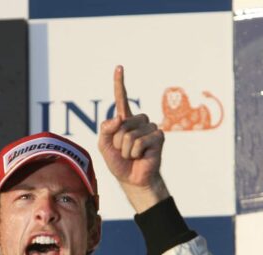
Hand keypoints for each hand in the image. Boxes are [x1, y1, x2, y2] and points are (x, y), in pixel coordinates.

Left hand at [98, 65, 168, 212]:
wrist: (132, 179)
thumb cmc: (119, 162)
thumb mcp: (104, 145)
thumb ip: (106, 129)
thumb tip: (120, 118)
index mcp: (124, 120)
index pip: (121, 98)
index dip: (120, 83)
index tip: (119, 67)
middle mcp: (138, 121)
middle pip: (121, 124)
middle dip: (117, 141)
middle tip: (124, 151)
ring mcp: (150, 128)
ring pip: (129, 134)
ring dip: (126, 150)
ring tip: (132, 155)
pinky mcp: (158, 137)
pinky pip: (140, 142)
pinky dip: (136, 153)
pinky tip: (141, 156)